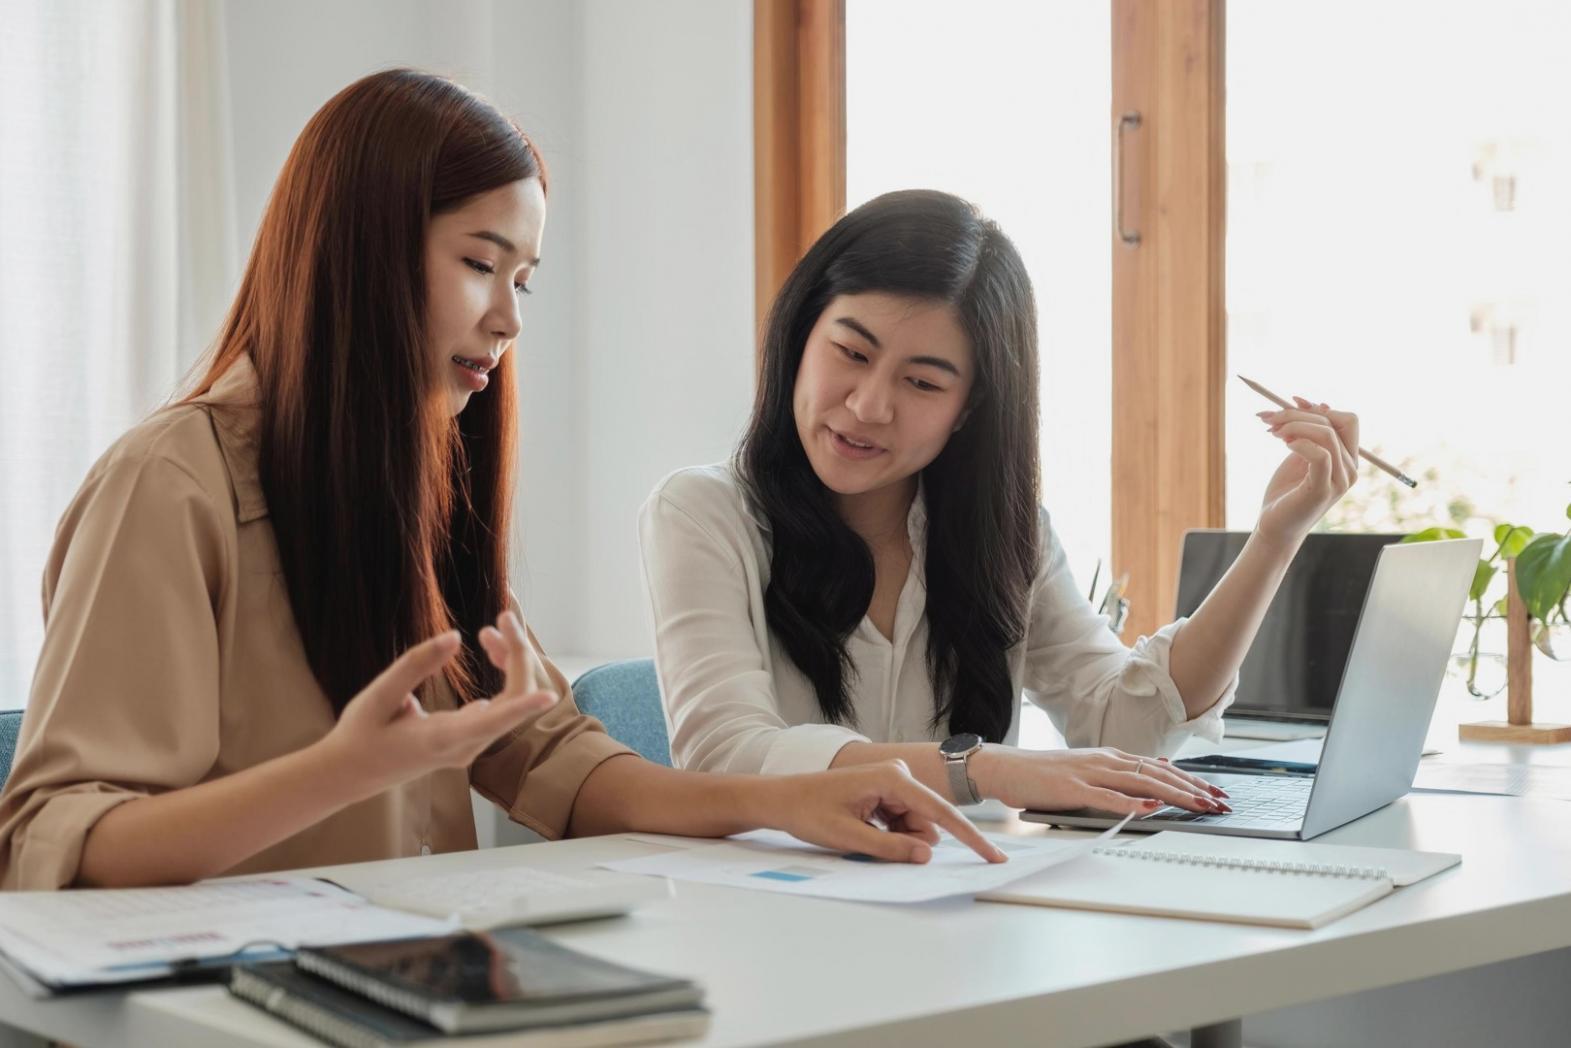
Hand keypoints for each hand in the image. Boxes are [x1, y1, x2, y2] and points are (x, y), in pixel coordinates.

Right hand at [319, 613, 557, 802]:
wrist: (351, 773)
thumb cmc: (360, 733)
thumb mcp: (378, 696)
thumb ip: (415, 665)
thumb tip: (454, 637)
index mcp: (443, 738)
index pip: (493, 722)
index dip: (523, 706)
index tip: (549, 696)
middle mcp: (464, 747)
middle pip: (511, 703)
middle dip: (516, 657)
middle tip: (503, 617)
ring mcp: (469, 747)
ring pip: (509, 704)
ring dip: (510, 663)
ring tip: (492, 628)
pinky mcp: (468, 740)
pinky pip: (500, 708)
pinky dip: (503, 675)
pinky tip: (491, 645)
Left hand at [766, 760, 1008, 863]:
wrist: (782, 799)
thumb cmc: (809, 813)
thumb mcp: (849, 837)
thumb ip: (890, 848)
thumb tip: (927, 855)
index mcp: (892, 778)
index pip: (940, 812)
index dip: (970, 838)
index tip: (993, 857)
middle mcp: (897, 774)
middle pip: (927, 822)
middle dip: (910, 841)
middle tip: (869, 841)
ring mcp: (892, 782)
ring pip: (916, 825)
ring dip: (897, 838)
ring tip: (861, 831)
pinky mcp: (886, 791)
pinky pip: (903, 821)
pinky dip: (889, 833)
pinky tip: (862, 827)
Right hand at [974, 746, 1229, 815]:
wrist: (1006, 769)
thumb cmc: (1043, 775)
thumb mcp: (1088, 769)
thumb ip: (1120, 772)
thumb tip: (1156, 772)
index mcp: (1110, 757)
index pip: (1160, 768)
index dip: (1191, 780)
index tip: (1214, 793)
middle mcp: (1105, 760)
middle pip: (1159, 773)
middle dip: (1194, 788)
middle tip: (1220, 802)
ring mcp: (1090, 773)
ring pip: (1141, 782)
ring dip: (1175, 794)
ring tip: (1199, 805)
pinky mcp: (1072, 788)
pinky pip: (1107, 796)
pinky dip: (1131, 802)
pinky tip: (1150, 807)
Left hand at [1255, 397, 1359, 547]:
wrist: (1274, 525)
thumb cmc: (1286, 491)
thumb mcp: (1299, 455)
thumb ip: (1310, 434)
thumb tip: (1319, 404)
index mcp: (1348, 459)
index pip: (1348, 420)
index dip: (1320, 408)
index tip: (1292, 402)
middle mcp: (1350, 469)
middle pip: (1337, 422)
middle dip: (1300, 413)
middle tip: (1270, 419)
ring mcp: (1339, 481)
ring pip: (1326, 435)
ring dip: (1294, 425)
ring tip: (1272, 433)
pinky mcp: (1323, 490)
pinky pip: (1320, 455)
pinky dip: (1300, 443)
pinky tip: (1284, 445)